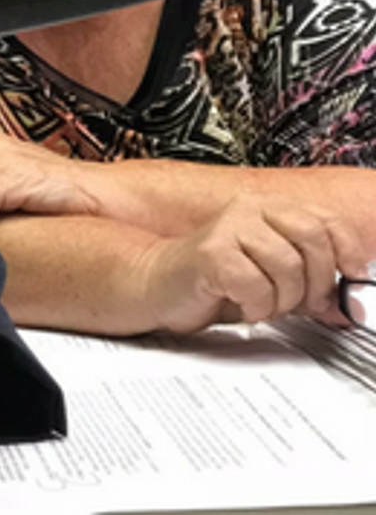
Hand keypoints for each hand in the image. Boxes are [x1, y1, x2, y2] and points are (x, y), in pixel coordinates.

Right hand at [138, 193, 369, 332]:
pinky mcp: (211, 253)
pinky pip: (256, 285)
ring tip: (264, 303)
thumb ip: (313, 286)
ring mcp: (228, 227)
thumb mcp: (274, 279)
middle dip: (318, 282)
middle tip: (307, 304)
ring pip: (288, 266)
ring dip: (283, 299)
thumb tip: (352, 306)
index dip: (350, 253)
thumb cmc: (216, 281)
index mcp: (268, 208)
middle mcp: (248, 209)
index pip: (326, 221)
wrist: (160, 284)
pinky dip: (256, 305)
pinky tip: (242, 303)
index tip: (353, 280)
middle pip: (312, 238)